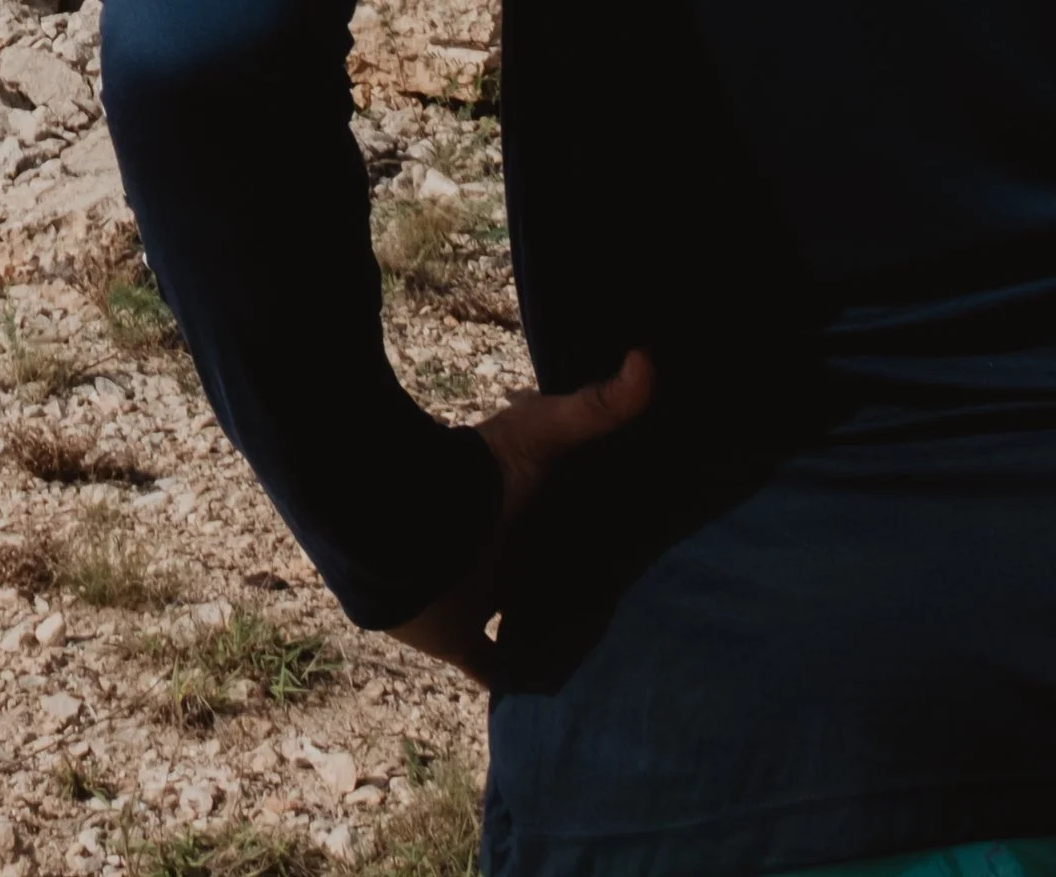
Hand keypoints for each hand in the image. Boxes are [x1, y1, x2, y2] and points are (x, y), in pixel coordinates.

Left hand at [395, 349, 653, 682]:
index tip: (640, 536)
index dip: (596, 522)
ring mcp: (482, 596)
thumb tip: (648, 357)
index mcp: (525, 509)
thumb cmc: (476, 476)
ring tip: (608, 660)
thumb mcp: (541, 434)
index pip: (567, 519)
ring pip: (526, 622)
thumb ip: (593, 406)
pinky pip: (494, 668)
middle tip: (639, 611)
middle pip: (549, 572)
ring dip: (551, 635)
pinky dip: (515, 683)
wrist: (406, 530)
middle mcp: (505, 552)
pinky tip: (552, 697)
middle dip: (579, 585)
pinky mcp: (463, 637)